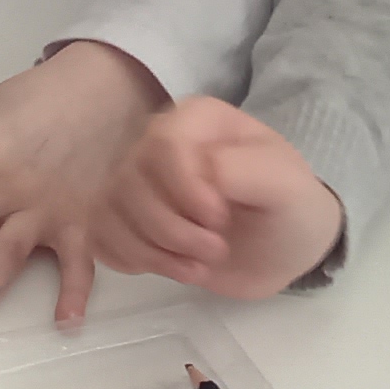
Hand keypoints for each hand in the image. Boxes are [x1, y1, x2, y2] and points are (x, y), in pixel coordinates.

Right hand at [91, 96, 345, 300]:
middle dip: (172, 229)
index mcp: (196, 120)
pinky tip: (174, 268)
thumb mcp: (286, 184)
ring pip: (110, 211)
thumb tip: (198, 173)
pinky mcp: (126, 220)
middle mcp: (158, 143)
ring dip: (153, 251)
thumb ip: (244, 170)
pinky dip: (134, 261)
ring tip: (199, 266)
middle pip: (130, 181)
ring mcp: (137, 182)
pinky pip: (100, 237)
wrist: (283, 249)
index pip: (162, 142)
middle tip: (216, 250)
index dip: (183, 187)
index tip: (219, 220)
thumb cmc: (289, 208)